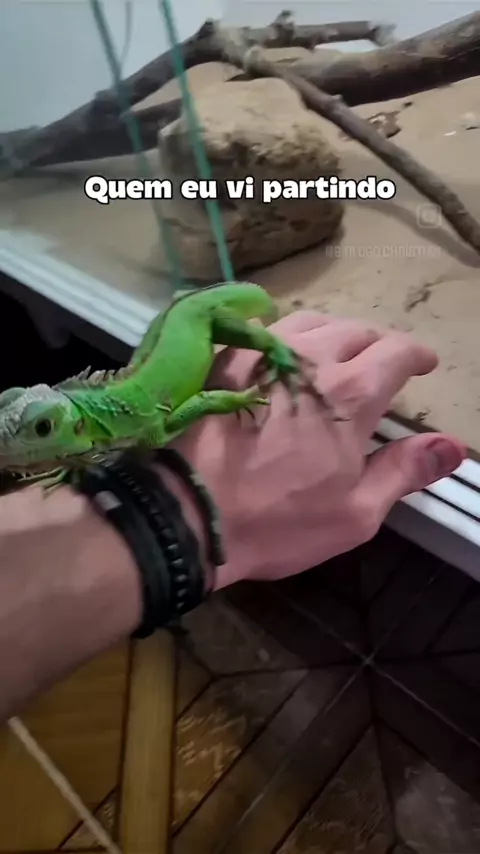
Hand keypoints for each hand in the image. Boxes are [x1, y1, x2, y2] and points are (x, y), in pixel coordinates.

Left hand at [170, 311, 465, 587]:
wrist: (188, 512)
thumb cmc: (278, 521)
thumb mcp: (356, 512)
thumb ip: (405, 471)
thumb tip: (453, 446)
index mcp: (352, 393)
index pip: (396, 352)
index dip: (415, 354)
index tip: (422, 364)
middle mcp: (310, 359)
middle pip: (355, 330)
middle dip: (377, 343)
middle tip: (381, 362)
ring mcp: (262, 354)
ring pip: (310, 322)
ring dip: (333, 333)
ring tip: (337, 351)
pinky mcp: (223, 360)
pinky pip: (264, 330)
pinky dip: (286, 336)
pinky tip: (283, 353)